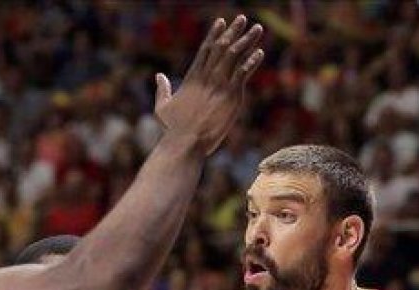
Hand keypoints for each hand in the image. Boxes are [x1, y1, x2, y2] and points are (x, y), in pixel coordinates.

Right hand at [154, 15, 264, 155]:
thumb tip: (159, 76)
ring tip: (257, 28)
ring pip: (235, 55)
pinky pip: (243, 73)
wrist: (186, 141)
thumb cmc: (174, 128)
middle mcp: (207, 76)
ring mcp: (219, 84)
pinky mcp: (231, 95)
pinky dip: (251, 62)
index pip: (205, 49)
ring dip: (247, 40)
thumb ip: (162, 89)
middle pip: (222, 47)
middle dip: (233, 31)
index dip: (214, 34)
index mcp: (192, 77)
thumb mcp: (162, 106)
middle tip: (241, 18)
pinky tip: (259, 52)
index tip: (221, 22)